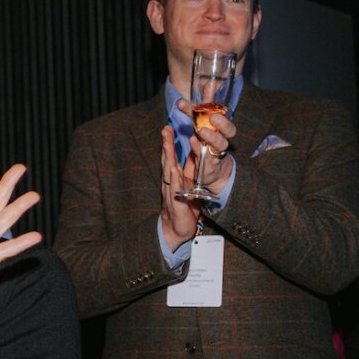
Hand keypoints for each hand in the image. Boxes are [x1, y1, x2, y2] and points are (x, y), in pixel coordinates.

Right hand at [159, 126, 201, 247]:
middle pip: (167, 161)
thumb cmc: (183, 208)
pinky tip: (174, 169)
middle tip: (165, 129)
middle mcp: (170, 183)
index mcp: (174, 178)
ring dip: (168, 157)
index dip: (169, 143)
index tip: (168, 128)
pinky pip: (174, 189)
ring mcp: (171, 192)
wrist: (177, 230)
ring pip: (168, 172)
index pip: (171, 158)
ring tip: (167, 143)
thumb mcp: (188, 187)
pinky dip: (174, 178)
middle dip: (166, 145)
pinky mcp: (175, 203)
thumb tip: (193, 156)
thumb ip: (188, 173)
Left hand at [176, 98, 236, 193]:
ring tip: (201, 131)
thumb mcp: (199, 126)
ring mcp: (217, 151)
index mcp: (221, 127)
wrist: (212, 169)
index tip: (208, 87)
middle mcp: (222, 138)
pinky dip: (199, 149)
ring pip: (221, 144)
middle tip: (213, 117)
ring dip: (212, 137)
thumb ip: (192, 114)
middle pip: (229, 129)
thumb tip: (181, 101)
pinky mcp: (210, 164)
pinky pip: (207, 157)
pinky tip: (193, 142)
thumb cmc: (205, 143)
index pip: (220, 111)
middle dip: (222, 122)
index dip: (213, 100)